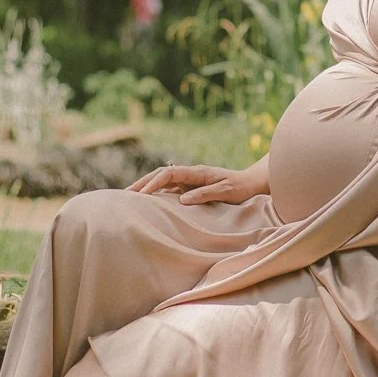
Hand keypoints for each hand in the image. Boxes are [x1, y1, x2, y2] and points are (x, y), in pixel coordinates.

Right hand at [125, 162, 266, 205]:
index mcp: (197, 172)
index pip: (169, 173)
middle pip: (160, 174)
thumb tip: (182, 200)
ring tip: (131, 198)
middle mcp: (190, 174)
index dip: (154, 183)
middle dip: (143, 183)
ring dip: (147, 187)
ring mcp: (190, 181)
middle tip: (125, 194)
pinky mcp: (191, 188)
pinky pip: (170, 189)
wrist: (252, 183)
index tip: (142, 194)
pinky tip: (149, 203)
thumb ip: (205, 194)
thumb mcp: (225, 192)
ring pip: (163, 181)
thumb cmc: (241, 188)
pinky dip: (157, 194)